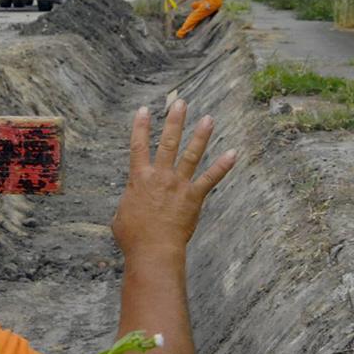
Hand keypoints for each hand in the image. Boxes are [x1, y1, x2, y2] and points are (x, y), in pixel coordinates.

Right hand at [112, 101, 236, 259]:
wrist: (153, 250)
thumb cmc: (133, 238)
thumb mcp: (120, 217)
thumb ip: (128, 203)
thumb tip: (130, 204)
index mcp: (138, 179)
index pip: (138, 146)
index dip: (140, 127)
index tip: (144, 110)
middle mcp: (159, 176)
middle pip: (167, 142)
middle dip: (174, 121)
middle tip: (180, 103)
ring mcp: (178, 185)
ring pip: (191, 154)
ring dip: (201, 135)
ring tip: (209, 118)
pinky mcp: (194, 197)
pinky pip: (210, 178)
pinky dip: (222, 166)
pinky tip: (233, 154)